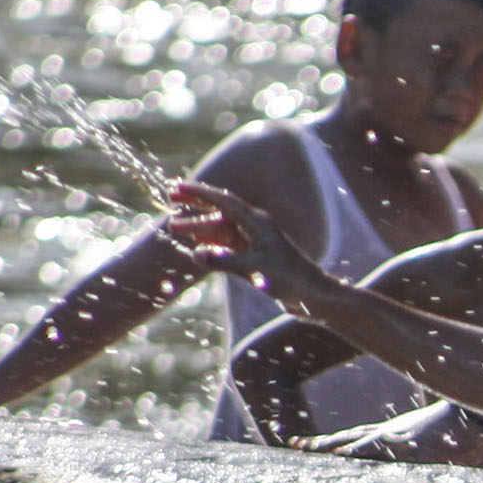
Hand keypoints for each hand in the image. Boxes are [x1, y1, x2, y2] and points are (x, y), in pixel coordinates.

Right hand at [167, 180, 335, 306]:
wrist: (312, 295)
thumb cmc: (290, 279)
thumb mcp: (255, 270)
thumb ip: (225, 262)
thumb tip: (196, 256)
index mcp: (257, 222)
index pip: (224, 201)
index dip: (200, 193)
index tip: (179, 187)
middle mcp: (255, 226)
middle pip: (219, 210)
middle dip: (195, 204)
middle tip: (170, 197)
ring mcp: (254, 240)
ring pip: (220, 228)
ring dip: (199, 227)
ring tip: (174, 228)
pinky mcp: (254, 255)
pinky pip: (226, 243)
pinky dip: (210, 242)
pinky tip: (196, 244)